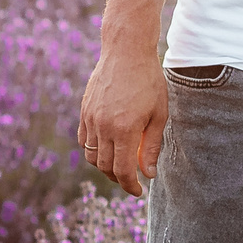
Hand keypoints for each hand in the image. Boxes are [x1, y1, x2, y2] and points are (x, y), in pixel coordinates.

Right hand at [77, 46, 167, 196]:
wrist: (125, 51)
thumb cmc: (148, 81)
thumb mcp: (159, 114)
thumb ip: (152, 146)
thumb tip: (149, 174)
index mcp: (125, 130)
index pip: (123, 171)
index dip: (130, 186)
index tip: (139, 191)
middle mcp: (104, 127)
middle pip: (105, 167)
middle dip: (119, 179)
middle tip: (132, 179)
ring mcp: (91, 119)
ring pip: (91, 156)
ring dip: (105, 166)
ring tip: (120, 165)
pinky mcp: (84, 111)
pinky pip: (83, 140)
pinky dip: (93, 150)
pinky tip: (107, 148)